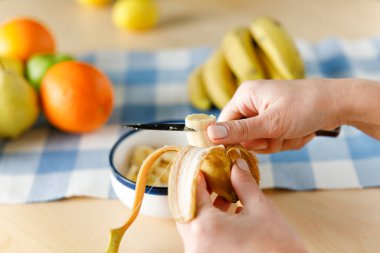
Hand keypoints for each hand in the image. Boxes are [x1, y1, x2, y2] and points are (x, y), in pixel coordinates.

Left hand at [176, 158, 306, 252]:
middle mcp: (196, 245)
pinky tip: (228, 213)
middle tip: (212, 178)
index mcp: (206, 228)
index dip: (197, 176)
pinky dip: (210, 224)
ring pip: (193, 225)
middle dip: (199, 193)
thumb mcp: (261, 209)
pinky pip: (201, 238)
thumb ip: (244, 184)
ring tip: (223, 194)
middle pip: (186, 210)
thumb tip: (237, 165)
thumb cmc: (277, 248)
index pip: (192, 193)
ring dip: (205, 208)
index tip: (204, 165)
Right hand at [206, 79, 347, 152]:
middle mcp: (252, 103)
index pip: (223, 124)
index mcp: (245, 96)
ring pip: (260, 142)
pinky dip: (287, 141)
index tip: (244, 150)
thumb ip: (240, 131)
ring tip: (293, 130)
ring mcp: (266, 113)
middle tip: (280, 134)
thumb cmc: (305, 106)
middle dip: (264, 141)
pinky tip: (300, 131)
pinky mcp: (277, 121)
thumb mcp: (271, 122)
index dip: (232, 139)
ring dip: (278, 142)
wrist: (338, 104)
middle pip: (243, 136)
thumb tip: (209, 134)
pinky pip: (273, 140)